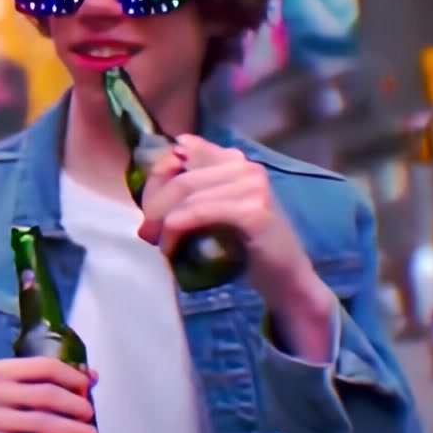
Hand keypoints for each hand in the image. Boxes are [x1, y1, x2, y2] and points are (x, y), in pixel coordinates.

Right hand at [0, 356, 96, 432]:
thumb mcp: (14, 396)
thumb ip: (48, 385)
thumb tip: (92, 376)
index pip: (43, 366)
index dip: (70, 376)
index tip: (87, 388)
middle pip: (44, 394)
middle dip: (74, 404)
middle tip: (90, 415)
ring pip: (39, 422)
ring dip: (71, 430)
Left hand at [136, 135, 323, 311]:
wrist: (285, 278)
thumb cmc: (244, 246)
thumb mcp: (211, 211)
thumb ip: (188, 191)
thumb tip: (156, 182)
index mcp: (233, 159)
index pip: (178, 154)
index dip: (154, 181)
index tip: (148, 211)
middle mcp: (245, 166)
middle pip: (180, 178)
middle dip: (154, 207)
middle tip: (147, 233)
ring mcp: (253, 186)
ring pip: (186, 196)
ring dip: (164, 224)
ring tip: (162, 245)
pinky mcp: (255, 211)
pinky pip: (199, 213)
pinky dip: (177, 232)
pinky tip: (172, 249)